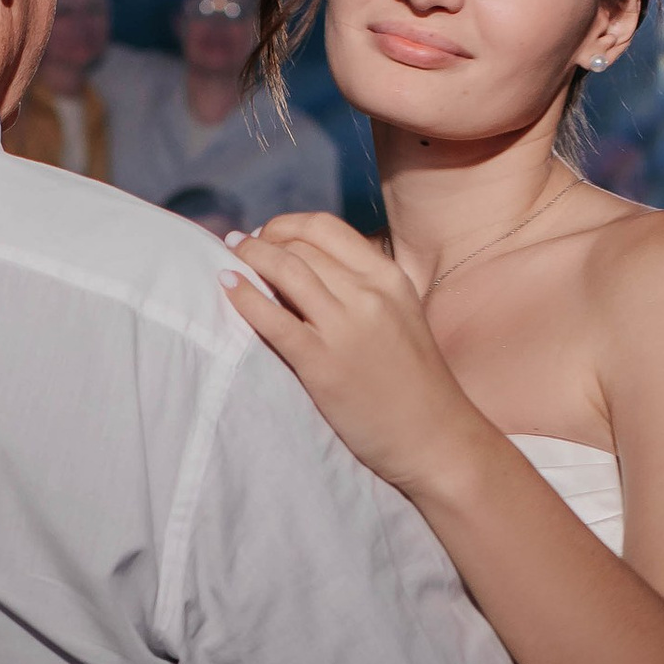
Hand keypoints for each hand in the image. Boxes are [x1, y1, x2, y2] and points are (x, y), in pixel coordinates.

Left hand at [225, 216, 485, 497]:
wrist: (436, 438)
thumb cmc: (415, 383)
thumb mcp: (401, 316)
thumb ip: (365, 289)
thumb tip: (310, 268)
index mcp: (389, 277)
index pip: (325, 228)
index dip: (287, 224)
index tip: (269, 234)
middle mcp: (369, 294)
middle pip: (299, 246)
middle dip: (263, 241)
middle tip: (242, 249)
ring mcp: (346, 328)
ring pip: (285, 270)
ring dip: (250, 257)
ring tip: (230, 258)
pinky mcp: (323, 364)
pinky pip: (273, 318)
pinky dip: (244, 296)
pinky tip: (227, 286)